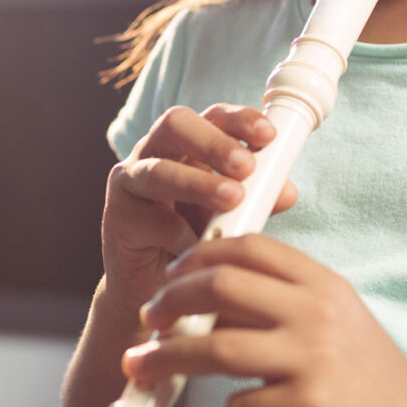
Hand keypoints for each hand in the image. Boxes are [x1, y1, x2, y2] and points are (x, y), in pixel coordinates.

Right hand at [102, 104, 296, 312]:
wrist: (156, 291)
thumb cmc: (193, 240)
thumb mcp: (230, 216)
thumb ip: (257, 200)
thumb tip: (288, 191)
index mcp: (186, 145)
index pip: (211, 115)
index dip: (239, 119)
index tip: (268, 135)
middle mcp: (154, 153)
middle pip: (176, 124)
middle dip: (213, 141)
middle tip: (246, 166)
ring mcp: (131, 183)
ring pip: (158, 170)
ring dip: (197, 183)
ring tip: (232, 199)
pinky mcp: (119, 219)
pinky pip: (150, 220)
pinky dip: (179, 234)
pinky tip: (198, 247)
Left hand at [122, 234, 406, 406]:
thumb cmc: (367, 373)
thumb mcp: (333, 318)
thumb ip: (280, 302)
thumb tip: (205, 299)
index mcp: (321, 283)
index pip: (247, 248)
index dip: (197, 257)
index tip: (169, 275)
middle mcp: (317, 312)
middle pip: (220, 287)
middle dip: (170, 299)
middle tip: (147, 317)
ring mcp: (316, 359)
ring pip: (217, 347)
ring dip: (168, 358)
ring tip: (140, 366)